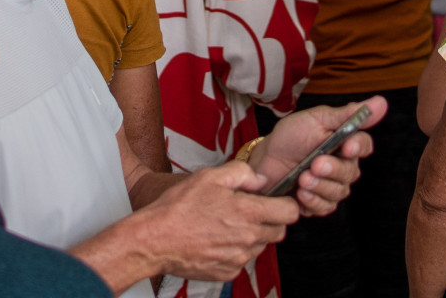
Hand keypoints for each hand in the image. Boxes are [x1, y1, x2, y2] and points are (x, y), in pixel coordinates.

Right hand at [140, 160, 299, 280]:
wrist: (155, 240)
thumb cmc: (179, 207)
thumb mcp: (210, 176)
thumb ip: (242, 173)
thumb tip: (261, 179)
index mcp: (248, 212)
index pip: (290, 212)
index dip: (285, 203)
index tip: (276, 200)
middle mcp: (249, 238)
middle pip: (279, 232)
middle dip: (270, 220)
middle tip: (249, 211)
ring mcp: (239, 259)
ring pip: (260, 246)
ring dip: (252, 235)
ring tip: (226, 224)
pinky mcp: (228, 272)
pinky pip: (242, 260)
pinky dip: (236, 250)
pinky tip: (217, 239)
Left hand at [256, 97, 383, 215]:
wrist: (264, 159)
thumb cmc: (291, 136)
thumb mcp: (317, 119)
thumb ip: (347, 114)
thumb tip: (381, 102)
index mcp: (344, 143)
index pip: (363, 145)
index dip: (358, 147)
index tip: (347, 146)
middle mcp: (342, 166)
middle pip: (351, 172)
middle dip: (333, 169)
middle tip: (316, 164)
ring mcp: (331, 186)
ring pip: (339, 192)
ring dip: (321, 186)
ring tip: (303, 178)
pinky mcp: (318, 203)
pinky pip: (325, 207)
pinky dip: (313, 201)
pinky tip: (301, 193)